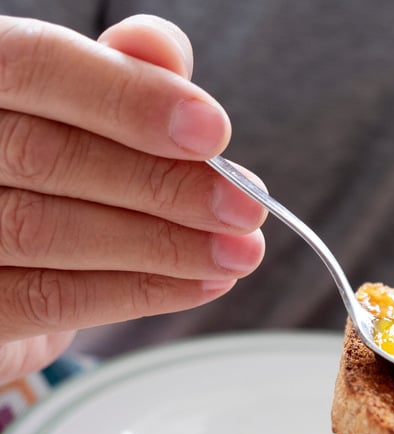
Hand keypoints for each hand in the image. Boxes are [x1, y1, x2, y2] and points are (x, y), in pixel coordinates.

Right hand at [0, 15, 266, 382]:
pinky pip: (50, 298)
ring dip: (165, 245)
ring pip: (49, 232)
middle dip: (165, 185)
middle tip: (245, 206)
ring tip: (238, 251)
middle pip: (47, 156)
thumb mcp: (78, 108)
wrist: (1, 265)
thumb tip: (163, 51)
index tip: (213, 131)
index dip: (129, 98)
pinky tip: (200, 283)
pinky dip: (139, 291)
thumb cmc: (43, 172)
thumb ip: (118, 74)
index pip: (35, 66)